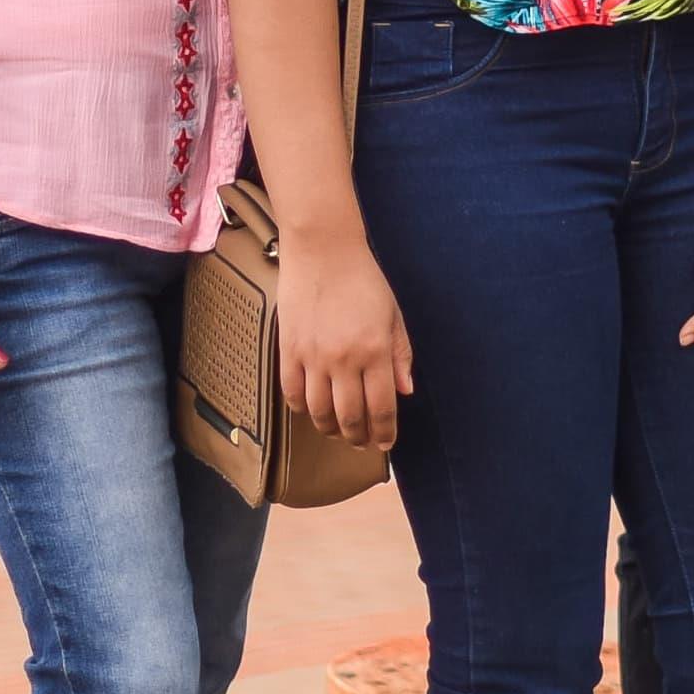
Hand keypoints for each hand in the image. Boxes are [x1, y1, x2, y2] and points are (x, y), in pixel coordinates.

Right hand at [280, 233, 414, 447]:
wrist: (323, 250)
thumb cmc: (363, 279)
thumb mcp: (392, 315)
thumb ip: (400, 355)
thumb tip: (404, 391)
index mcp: (375, 350)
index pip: (381, 408)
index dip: (384, 433)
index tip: (386, 443)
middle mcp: (344, 359)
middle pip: (350, 417)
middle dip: (358, 437)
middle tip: (362, 442)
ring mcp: (313, 356)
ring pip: (319, 412)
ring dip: (330, 428)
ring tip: (338, 430)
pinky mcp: (289, 349)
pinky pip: (293, 392)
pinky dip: (302, 409)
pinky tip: (312, 409)